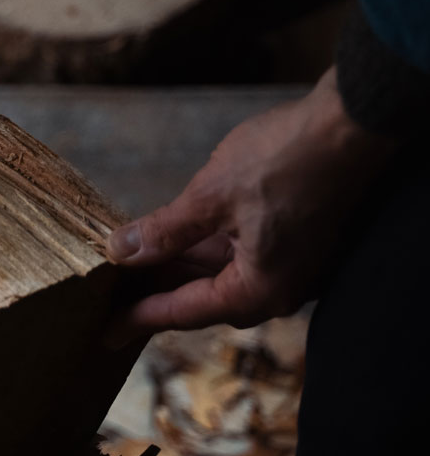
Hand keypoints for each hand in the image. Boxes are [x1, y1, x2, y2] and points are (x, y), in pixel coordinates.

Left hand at [105, 69, 394, 344]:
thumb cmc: (285, 158)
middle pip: (204, 299)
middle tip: (110, 293)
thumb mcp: (210, 197)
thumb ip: (164, 231)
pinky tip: (173, 236)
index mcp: (260, 288)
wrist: (351, 123)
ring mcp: (291, 264)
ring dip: (179, 268)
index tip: (105, 333)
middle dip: (157, 293)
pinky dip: (204, 250)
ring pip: (222, 276)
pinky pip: (241, 257)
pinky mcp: (296, 239)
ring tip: (132, 262)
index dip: (139, 319)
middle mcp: (281, 287)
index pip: (184, 312)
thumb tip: (121, 251)